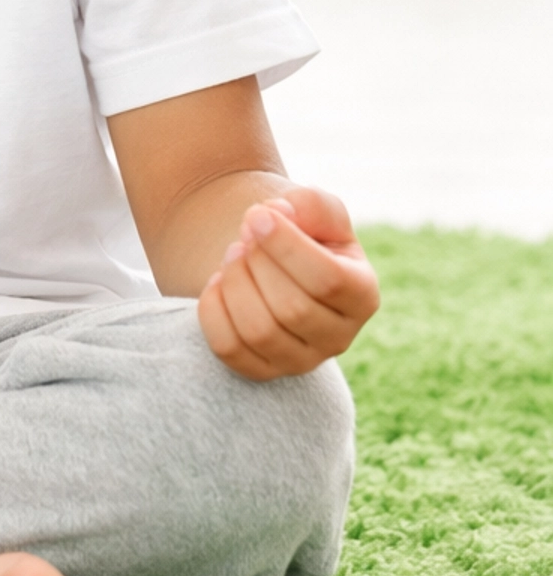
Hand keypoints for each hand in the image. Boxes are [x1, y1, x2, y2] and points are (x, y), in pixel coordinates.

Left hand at [198, 185, 378, 379]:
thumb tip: (280, 216)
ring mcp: (301, 361)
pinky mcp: (263, 370)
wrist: (272, 258)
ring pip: (259, 331)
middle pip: (292, 308)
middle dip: (258, 262)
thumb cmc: (301, 231)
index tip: (256, 215)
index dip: (285, 245)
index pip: (328, 280)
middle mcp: (339, 337)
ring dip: (235, 282)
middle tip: (245, 236)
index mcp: (363, 294)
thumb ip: (309, 205)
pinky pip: (228, 348)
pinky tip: (218, 282)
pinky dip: (213, 309)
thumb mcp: (315, 209)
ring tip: (233, 254)